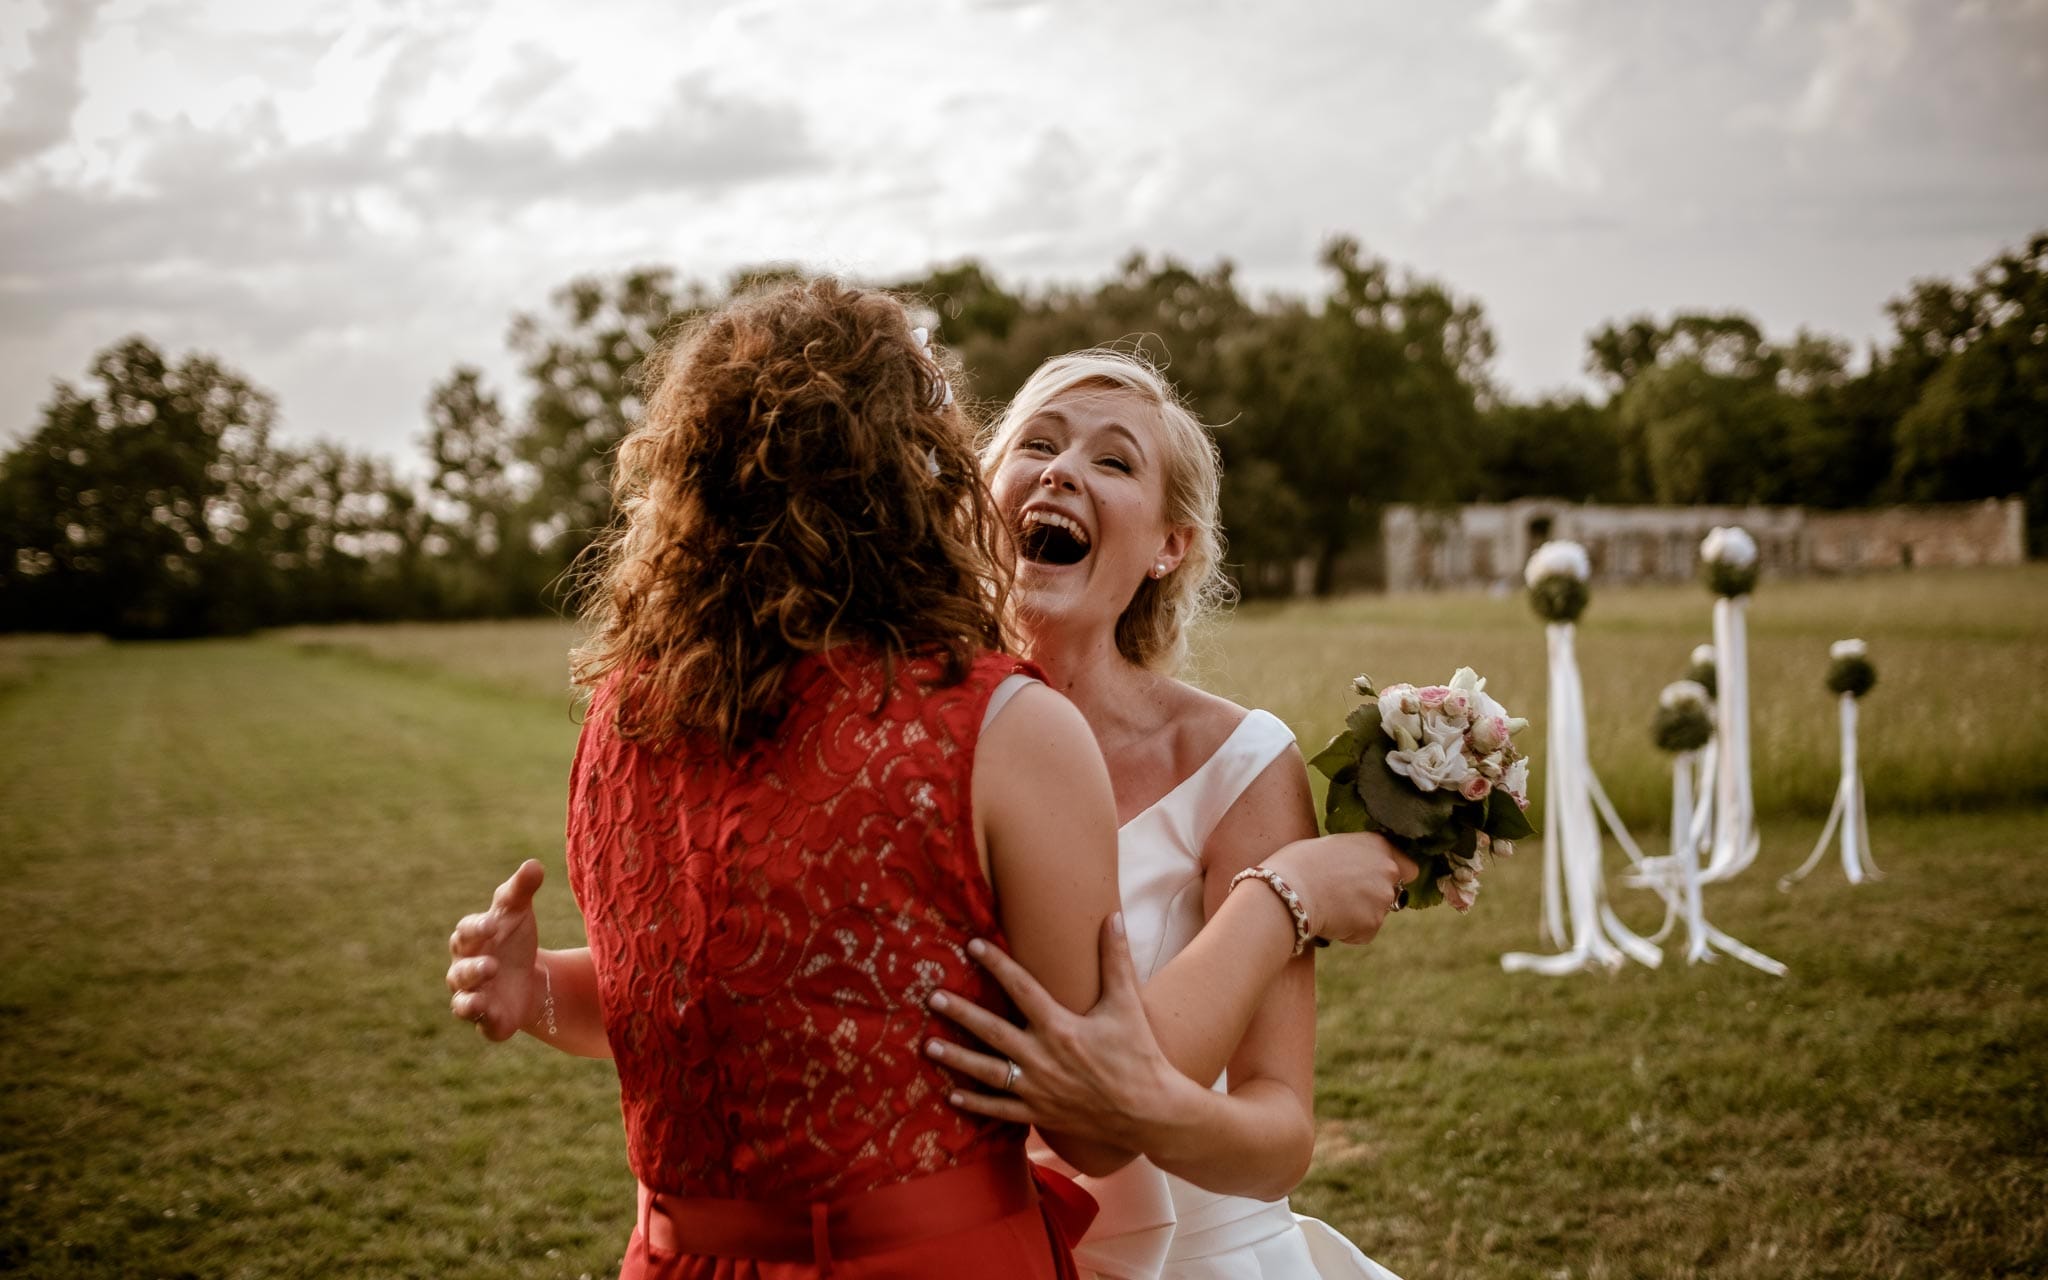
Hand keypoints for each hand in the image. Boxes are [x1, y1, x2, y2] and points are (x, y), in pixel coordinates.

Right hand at [446, 859, 544, 1041]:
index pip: (465, 931)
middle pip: (460, 971)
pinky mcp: (488, 1021)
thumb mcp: (518, 912)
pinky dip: (484, 1020)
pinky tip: (493, 1015)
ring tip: (483, 997)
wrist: (528, 975)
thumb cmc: (513, 937)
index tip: (492, 923)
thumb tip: (534, 864)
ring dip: (472, 998)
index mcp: (470, 939)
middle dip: (472, 969)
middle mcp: (465, 970)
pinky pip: (481, 1024)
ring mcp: (474, 997)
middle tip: (490, 964)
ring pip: (462, 1002)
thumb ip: (521, 889)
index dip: (476, 928)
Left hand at [924, 913, 1173, 1149]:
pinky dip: (975, 1103)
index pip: (1021, 988)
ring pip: (987, 1071)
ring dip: (956, 1057)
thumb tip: (1113, 916)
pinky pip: (1000, 1110)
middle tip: (933, 997)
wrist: (1149, 1113)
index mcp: (1061, 1028)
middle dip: (960, 1012)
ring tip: (928, 1045)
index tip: (972, 945)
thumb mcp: (1127, 1005)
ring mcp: (1037, 1089)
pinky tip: (952, 1094)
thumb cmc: (1138, 1056)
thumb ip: (1115, 960)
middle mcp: (1042, 1057)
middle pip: (992, 1030)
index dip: (996, 964)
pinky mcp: (1039, 1113)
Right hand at [1267, 832, 1422, 944]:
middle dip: (1373, 897)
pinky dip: (1349, 932)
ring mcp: (1383, 899)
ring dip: (1360, 915)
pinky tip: (1328, 920)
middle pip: (1393, 892)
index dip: (1394, 876)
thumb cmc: (1298, 863)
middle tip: (1343, 897)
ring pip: (1377, 914)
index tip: (1376, 881)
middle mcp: (1388, 870)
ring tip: (1329, 908)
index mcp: (1378, 845)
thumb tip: (1355, 868)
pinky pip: (1364, 933)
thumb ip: (1355, 856)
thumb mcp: (1331, 846)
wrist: (1287, 891)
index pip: (1408, 867)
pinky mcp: (1373, 925)